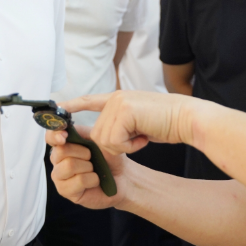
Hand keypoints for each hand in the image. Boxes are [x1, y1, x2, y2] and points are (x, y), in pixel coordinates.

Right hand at [46, 126, 127, 208]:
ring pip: (69, 166)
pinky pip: (78, 181)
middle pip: (61, 151)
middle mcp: (57, 160)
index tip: (65, 136)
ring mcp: (59, 177)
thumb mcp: (95, 138)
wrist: (121, 175)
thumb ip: (78, 132)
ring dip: (88, 166)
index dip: (55, 135)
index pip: (50, 137)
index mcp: (63, 145)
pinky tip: (94, 180)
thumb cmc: (108, 157)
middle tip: (91, 157)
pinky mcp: (65, 191)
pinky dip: (92, 179)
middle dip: (83, 152)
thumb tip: (64, 130)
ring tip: (93, 169)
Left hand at [61, 90, 202, 154]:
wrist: (187, 119)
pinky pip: (114, 141)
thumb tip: (104, 136)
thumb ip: (121, 123)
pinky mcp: (124, 111)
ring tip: (142, 136)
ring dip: (124, 146)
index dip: (73, 105)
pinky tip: (143, 138)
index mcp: (119, 99)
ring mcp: (119, 102)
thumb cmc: (167, 123)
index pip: (90, 100)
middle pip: (98, 134)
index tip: (58, 108)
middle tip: (139, 138)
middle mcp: (115, 98)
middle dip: (117, 145)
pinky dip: (129, 147)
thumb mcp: (139, 121)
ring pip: (104, 139)